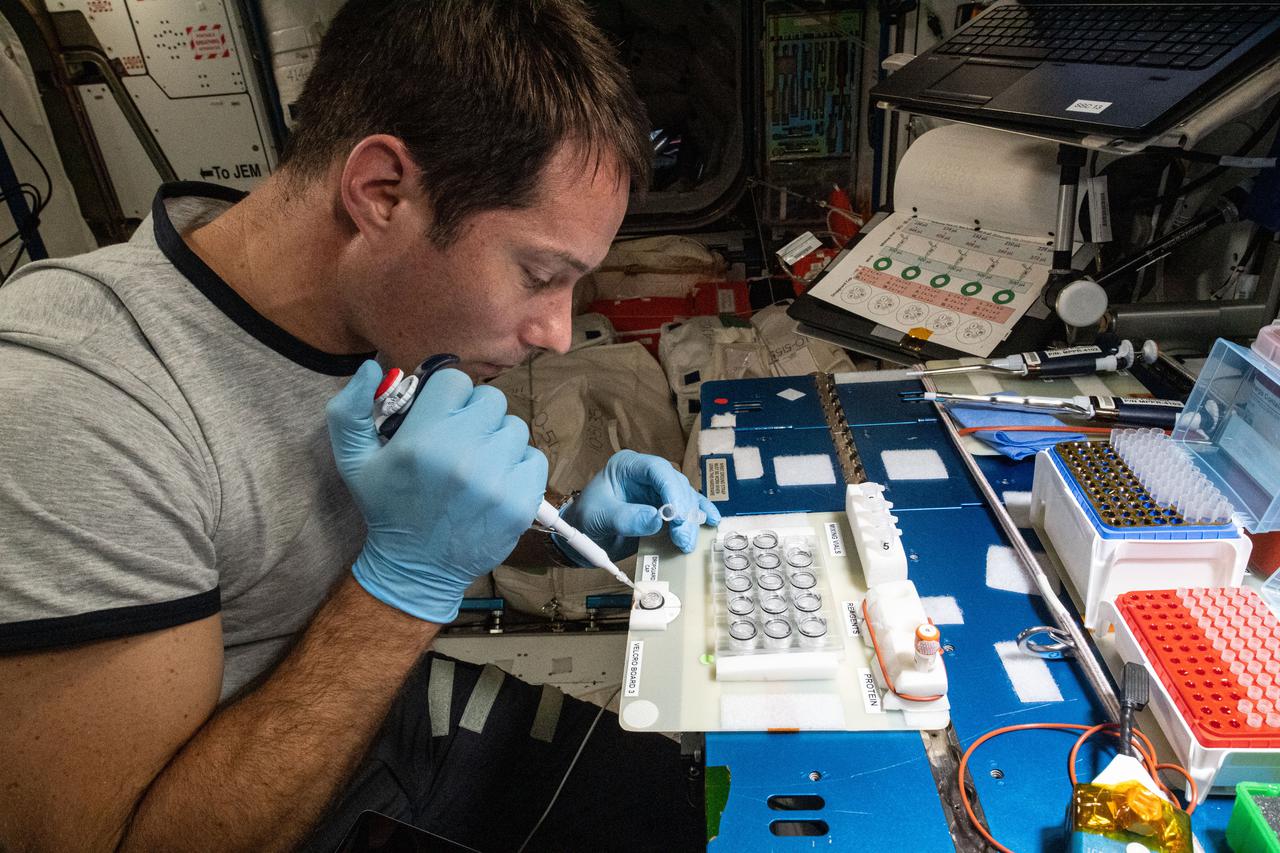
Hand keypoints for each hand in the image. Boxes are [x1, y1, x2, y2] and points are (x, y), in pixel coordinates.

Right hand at [327, 360, 547, 622]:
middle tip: (458, 440)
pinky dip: (519, 466)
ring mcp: (497, 479)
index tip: (438, 417)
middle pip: (491, 400)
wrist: (418, 568)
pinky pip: (535, 458)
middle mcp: (463, 455)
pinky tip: (495, 481)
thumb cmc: (387, 508)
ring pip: (515, 428)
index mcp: (423, 439)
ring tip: (476, 463)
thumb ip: (350, 409)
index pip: (456, 381)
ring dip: (498, 440)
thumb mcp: (353, 460)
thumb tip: (372, 365)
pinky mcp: (522, 501)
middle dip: (474, 415)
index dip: (447, 396)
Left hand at [559, 450, 719, 560]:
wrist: (584, 538)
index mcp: (628, 466)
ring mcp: (658, 491)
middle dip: (683, 512)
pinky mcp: (665, 508)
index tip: (677, 515)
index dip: (671, 490)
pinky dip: (698, 515)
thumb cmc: (586, 520)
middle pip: (676, 485)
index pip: (657, 470)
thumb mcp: (600, 518)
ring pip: (685, 498)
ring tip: (686, 543)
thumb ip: (627, 518)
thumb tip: (658, 519)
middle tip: (682, 538)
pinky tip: (711, 522)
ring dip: (690, 520)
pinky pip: (686, 507)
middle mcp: (647, 475)